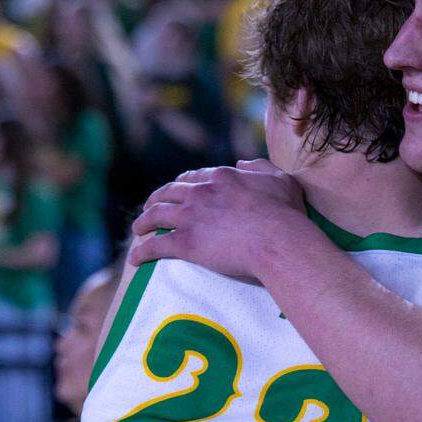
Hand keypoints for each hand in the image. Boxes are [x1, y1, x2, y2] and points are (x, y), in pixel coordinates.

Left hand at [129, 160, 309, 278]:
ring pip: (156, 215)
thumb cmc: (286, 214)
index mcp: (222, 177)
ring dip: (143, 221)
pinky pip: (156, 245)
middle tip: (150, 207)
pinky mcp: (186, 242)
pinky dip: (143, 251)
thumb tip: (242, 163)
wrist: (278, 240)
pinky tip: (136, 258)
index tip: (177, 190)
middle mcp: (201, 193)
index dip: (182, 184)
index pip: (194, 177)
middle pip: (169, 193)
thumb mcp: (281, 180)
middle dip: (156, 199)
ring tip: (137, 230)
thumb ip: (260, 167)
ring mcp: (191, 217)